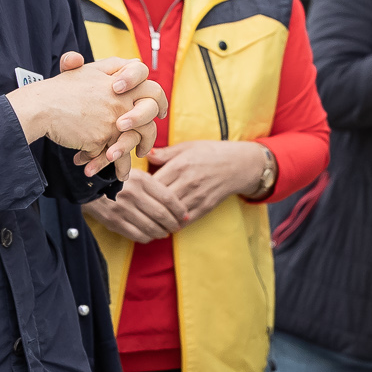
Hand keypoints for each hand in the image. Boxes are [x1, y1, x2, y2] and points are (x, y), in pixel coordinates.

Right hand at [11, 59, 161, 173]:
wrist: (40, 106)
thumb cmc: (61, 89)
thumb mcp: (88, 69)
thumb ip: (113, 66)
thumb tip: (137, 61)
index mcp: (120, 82)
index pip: (153, 89)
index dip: (159, 102)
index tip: (160, 114)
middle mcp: (120, 100)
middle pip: (149, 117)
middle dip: (150, 137)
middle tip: (145, 149)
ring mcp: (112, 119)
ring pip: (131, 141)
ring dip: (128, 159)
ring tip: (123, 172)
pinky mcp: (101, 138)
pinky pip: (109, 154)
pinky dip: (102, 163)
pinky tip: (96, 170)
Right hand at [86, 170, 185, 241]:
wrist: (89, 185)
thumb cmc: (118, 179)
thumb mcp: (137, 174)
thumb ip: (155, 184)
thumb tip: (176, 201)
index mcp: (142, 180)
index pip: (169, 198)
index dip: (180, 210)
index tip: (184, 216)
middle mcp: (133, 194)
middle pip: (161, 215)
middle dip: (173, 224)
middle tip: (177, 227)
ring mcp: (123, 209)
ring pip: (150, 227)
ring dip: (161, 233)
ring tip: (165, 233)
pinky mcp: (114, 222)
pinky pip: (136, 234)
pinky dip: (147, 237)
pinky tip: (150, 235)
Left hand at [146, 141, 271, 222]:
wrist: (239, 164)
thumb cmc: (210, 152)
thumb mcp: (187, 147)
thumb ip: (165, 153)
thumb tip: (145, 156)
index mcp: (180, 165)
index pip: (153, 182)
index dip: (141, 190)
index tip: (133, 193)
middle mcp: (188, 182)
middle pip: (159, 200)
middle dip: (146, 206)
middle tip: (135, 210)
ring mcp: (197, 196)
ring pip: (171, 213)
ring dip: (158, 218)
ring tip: (146, 220)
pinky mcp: (206, 206)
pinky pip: (185, 220)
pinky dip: (173, 224)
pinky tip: (164, 225)